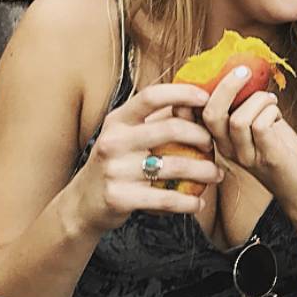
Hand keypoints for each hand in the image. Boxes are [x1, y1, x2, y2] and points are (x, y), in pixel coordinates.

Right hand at [72, 83, 223, 233]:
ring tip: (216, 175)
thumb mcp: (126, 135)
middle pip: (170, 129)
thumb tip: (197, 100)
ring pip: (175, 166)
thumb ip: (156, 119)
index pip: (151, 97)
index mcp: (117, 120)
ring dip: (204, 171)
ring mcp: (115, 170)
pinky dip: (188, 202)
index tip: (206, 98)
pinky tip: (198, 203)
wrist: (81, 204)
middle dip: (201, 135)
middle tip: (213, 144)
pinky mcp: (119, 197)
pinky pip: (165, 199)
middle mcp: (114, 141)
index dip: (182, 93)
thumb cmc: (116, 162)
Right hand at [201, 67, 296, 212]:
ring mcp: (245, 156)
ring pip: (238, 119)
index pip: (192, 117)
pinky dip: (271, 111)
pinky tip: (277, 115)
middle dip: (227, 86)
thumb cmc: (276, 147)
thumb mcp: (253, 123)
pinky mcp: (267, 158)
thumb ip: (243, 104)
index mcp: (218, 138)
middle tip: (244, 71)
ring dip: (259, 100)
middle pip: (211, 114)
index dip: (195, 93)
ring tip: (270, 101)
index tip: (217, 72)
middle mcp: (226, 149)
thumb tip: (241, 70)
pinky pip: (260, 126)